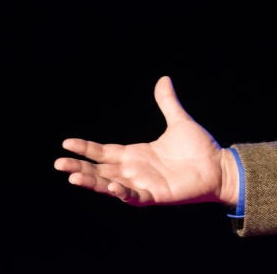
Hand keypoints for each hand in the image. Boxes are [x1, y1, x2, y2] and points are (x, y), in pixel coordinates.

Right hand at [54, 76, 239, 206]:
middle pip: (100, 169)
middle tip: (58, 164)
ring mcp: (143, 184)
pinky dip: (122, 193)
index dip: (86, 148)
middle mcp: (135, 170)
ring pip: (110, 184)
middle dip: (79, 167)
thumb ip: (168, 102)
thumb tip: (164, 79)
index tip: (66, 143)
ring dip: (92, 181)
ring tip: (73, 177)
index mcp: (136, 154)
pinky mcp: (155, 196)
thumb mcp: (179, 121)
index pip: (104, 152)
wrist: (219, 167)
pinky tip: (111, 186)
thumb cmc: (199, 148)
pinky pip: (134, 196)